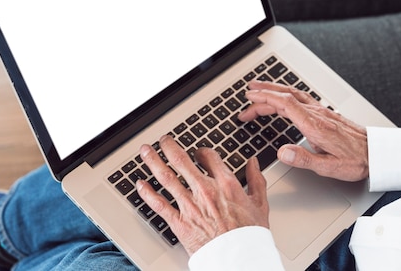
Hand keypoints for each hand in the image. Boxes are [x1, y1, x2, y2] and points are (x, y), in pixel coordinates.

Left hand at [136, 135, 269, 255]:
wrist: (239, 258)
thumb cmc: (249, 235)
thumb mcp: (260, 204)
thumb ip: (256, 180)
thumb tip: (253, 163)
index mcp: (226, 184)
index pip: (209, 157)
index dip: (201, 151)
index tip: (197, 152)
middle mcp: (205, 191)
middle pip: (181, 161)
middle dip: (169, 147)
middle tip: (163, 141)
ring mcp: (190, 206)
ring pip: (166, 178)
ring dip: (153, 161)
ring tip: (146, 151)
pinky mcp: (179, 223)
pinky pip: (159, 205)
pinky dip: (147, 193)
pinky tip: (140, 184)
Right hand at [238, 81, 368, 180]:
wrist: (377, 153)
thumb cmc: (356, 160)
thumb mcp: (329, 167)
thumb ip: (304, 159)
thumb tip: (282, 152)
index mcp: (314, 125)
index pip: (285, 104)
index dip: (265, 99)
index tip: (249, 98)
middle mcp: (317, 114)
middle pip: (286, 96)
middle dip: (263, 94)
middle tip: (246, 98)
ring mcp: (321, 111)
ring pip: (294, 94)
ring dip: (274, 89)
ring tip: (258, 88)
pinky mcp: (325, 113)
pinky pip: (301, 97)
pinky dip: (286, 94)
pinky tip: (283, 97)